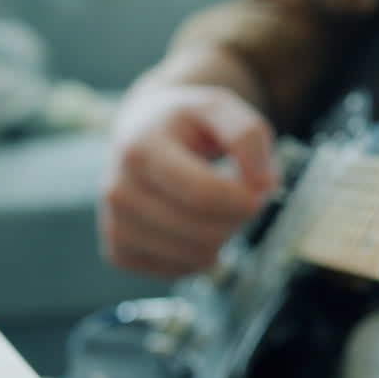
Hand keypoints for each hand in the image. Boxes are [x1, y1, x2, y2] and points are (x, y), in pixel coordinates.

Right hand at [99, 82, 277, 276]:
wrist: (141, 129)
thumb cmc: (184, 120)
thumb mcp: (220, 107)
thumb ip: (248, 136)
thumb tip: (264, 184)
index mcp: (140, 150)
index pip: (203, 195)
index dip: (245, 199)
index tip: (260, 187)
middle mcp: (119, 190)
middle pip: (202, 231)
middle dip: (238, 217)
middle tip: (242, 194)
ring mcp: (115, 225)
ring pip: (194, 256)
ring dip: (223, 236)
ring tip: (219, 206)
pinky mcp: (119, 251)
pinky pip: (180, 270)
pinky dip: (202, 253)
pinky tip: (197, 224)